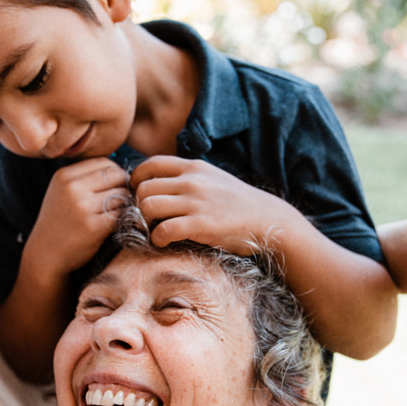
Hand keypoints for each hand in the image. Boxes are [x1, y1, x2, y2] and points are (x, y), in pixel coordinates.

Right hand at [28, 158, 128, 274]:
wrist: (45, 255)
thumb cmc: (59, 223)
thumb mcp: (62, 192)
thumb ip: (85, 178)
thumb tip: (121, 170)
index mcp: (64, 176)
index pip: (105, 162)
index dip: (116, 173)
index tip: (116, 186)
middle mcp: (72, 188)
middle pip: (116, 175)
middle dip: (124, 186)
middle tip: (121, 201)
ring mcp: (82, 207)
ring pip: (122, 194)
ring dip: (125, 204)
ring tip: (115, 214)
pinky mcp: (93, 227)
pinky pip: (122, 214)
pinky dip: (124, 218)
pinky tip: (115, 225)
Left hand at [131, 156, 285, 254]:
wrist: (268, 219)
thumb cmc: (238, 203)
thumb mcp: (213, 179)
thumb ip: (188, 177)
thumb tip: (159, 184)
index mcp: (194, 167)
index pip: (151, 164)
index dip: (138, 179)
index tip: (139, 194)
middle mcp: (192, 181)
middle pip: (144, 188)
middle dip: (140, 205)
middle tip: (149, 219)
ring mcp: (196, 202)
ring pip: (148, 206)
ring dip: (145, 222)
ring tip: (156, 229)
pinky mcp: (201, 224)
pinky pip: (163, 230)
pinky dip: (157, 238)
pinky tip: (164, 241)